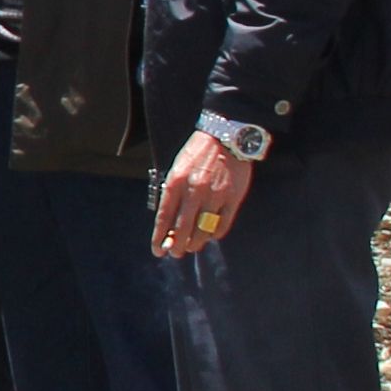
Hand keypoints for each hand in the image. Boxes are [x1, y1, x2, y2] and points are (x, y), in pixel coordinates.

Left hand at [149, 131, 254, 260]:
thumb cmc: (198, 153)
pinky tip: (210, 236)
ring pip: (203, 231)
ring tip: (192, 247)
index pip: (164, 217)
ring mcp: (215, 195)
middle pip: (183, 228)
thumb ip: (172, 193)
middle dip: (177, 246)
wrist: (226, 136)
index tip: (157, 251)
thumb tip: (169, 222)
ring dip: (196, 243)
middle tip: (175, 253)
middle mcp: (194, 190)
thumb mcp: (177, 168)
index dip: (160, 237)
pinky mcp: (233, 198)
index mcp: (176, 182)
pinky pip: (223, 225)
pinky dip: (215, 235)